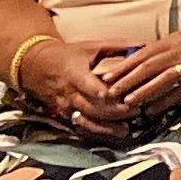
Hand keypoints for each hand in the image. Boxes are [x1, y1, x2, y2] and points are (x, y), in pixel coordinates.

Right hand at [12, 35, 133, 133]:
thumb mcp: (91, 47)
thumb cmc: (69, 54)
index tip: (116, 95)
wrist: (36, 66)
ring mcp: (66, 106)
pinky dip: (97, 131)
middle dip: (112, 111)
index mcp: (75, 74)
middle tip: (134, 111)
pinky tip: (112, 134)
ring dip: (106, 126)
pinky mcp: (65, 114)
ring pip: (87, 120)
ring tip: (126, 129)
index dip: (100, 92)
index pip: (87, 86)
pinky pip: (81, 126)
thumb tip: (144, 45)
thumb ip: (117, 47)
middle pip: (91, 107)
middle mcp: (69, 93)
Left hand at [104, 25, 180, 115]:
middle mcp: (180, 51)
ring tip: (127, 103)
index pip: (142, 54)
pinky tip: (152, 110)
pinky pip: (179, 92)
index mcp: (173, 40)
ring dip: (143, 92)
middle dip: (127, 81)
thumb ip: (162, 50)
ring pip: (162, 80)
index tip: (106, 76)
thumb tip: (137, 62)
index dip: (123, 66)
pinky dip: (164, 102)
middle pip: (148, 67)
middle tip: (110, 93)